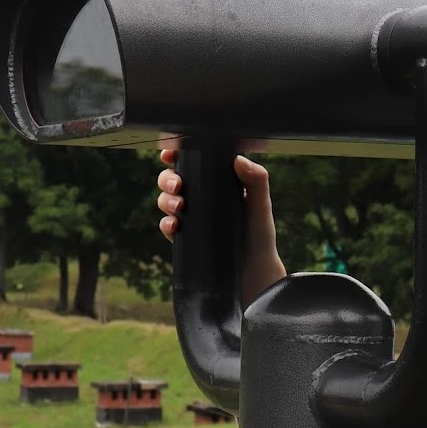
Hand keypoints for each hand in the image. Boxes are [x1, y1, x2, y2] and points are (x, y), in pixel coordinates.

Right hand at [157, 149, 286, 306]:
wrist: (254, 274)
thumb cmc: (260, 236)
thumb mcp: (261, 206)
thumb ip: (256, 181)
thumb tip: (238, 159)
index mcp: (219, 182)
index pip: (195, 162)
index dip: (178, 154)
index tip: (170, 153)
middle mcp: (203, 197)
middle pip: (174, 178)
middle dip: (167, 178)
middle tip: (177, 185)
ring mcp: (192, 217)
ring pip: (166, 200)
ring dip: (165, 199)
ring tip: (178, 207)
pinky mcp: (185, 237)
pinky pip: (167, 226)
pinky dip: (166, 223)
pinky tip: (174, 226)